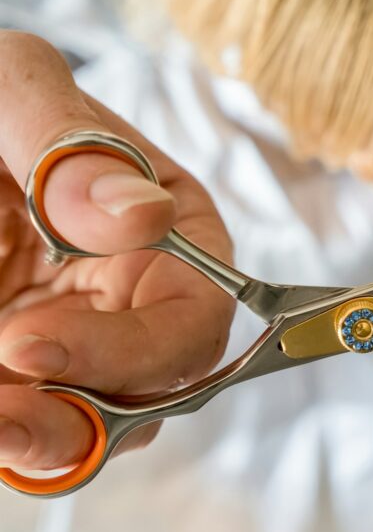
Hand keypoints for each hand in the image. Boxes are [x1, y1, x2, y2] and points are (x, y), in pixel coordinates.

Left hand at [0, 31, 234, 470]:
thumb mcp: (18, 94)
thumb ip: (76, 146)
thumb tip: (145, 219)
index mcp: (175, 240)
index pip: (194, 321)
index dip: (132, 351)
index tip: (30, 343)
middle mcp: (138, 305)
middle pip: (146, 397)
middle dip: (77, 417)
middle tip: (0, 411)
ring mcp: (78, 345)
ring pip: (87, 429)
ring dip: (40, 437)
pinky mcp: (25, 376)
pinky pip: (27, 428)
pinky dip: (8, 434)